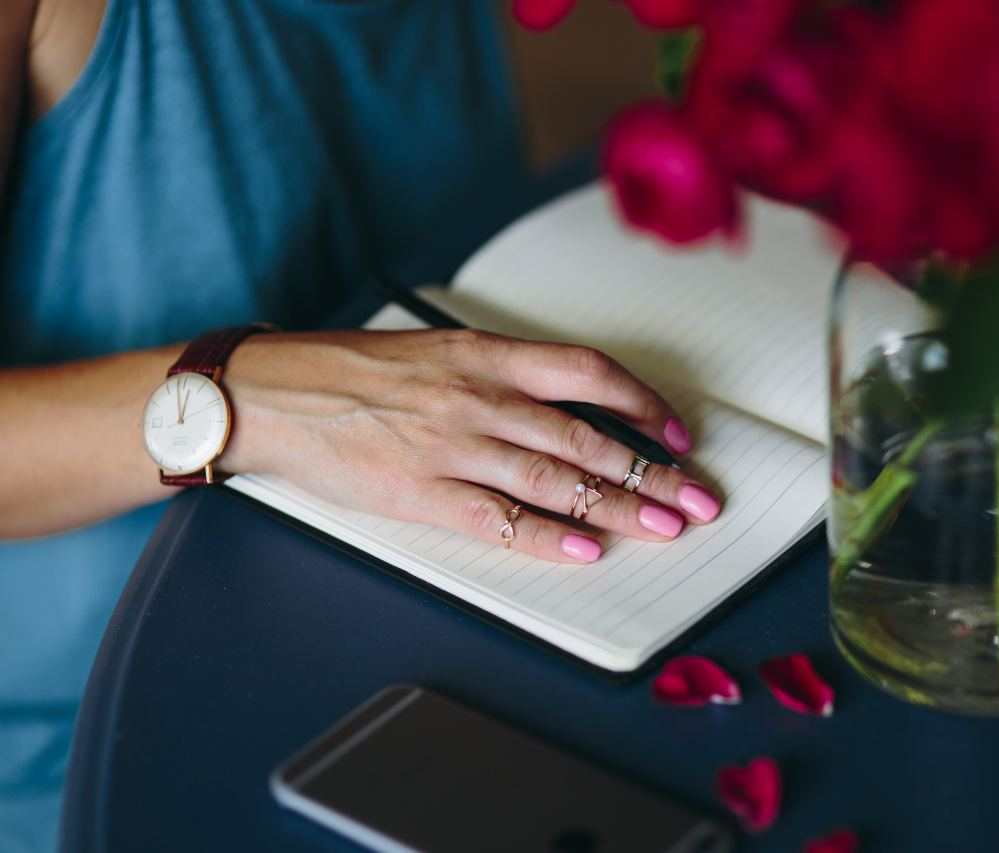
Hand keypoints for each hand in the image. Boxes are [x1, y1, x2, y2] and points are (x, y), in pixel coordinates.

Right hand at [219, 329, 721, 562]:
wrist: (272, 393)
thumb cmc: (349, 371)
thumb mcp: (435, 351)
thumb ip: (498, 375)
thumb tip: (566, 406)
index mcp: (484, 354)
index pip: (588, 372)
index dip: (642, 403)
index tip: (674, 432)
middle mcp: (479, 397)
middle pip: (588, 435)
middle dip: (653, 472)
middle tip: (699, 497)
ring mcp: (452, 447)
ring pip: (557, 480)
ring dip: (619, 508)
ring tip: (667, 528)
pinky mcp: (422, 493)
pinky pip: (499, 519)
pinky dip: (548, 538)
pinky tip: (587, 551)